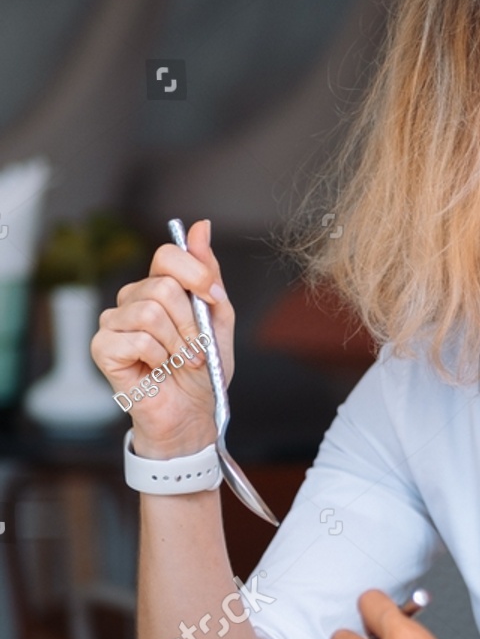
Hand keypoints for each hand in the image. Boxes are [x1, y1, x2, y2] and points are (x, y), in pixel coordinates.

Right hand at [91, 219, 232, 458]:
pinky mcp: (102, 347)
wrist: (192, 412)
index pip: (168, 254)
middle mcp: (133, 298)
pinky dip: (157, 358)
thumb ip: (208, 274)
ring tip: (180, 363)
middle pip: (163, 286)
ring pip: (149, 312)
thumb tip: (201, 226)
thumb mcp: (218, 318)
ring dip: (177, 344)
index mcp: (160, 286)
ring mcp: (114, 321)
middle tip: (196, 350)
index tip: (213, 300)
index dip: (196, 274)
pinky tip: (157, 370)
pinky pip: (135, 339)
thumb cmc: (202, 369)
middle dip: (191, 323)